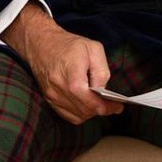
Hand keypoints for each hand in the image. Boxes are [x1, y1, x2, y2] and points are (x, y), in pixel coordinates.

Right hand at [2, 1, 123, 124]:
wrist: (43, 46)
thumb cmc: (70, 46)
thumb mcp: (94, 48)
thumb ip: (101, 70)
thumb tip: (103, 91)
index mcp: (71, 71)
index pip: (86, 96)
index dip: (103, 105)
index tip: (118, 107)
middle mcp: (58, 86)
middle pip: (83, 109)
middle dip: (101, 110)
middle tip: (113, 106)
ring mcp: (52, 95)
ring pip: (76, 115)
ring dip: (91, 113)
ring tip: (102, 104)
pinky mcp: (49, 100)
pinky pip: (67, 115)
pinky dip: (80, 114)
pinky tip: (88, 105)